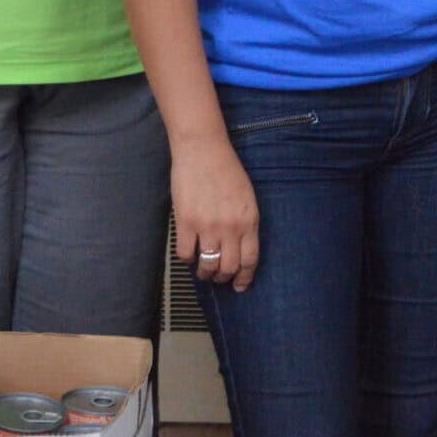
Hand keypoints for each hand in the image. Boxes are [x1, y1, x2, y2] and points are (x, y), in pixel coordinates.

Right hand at [173, 137, 259, 291]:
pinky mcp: (186, 222)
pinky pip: (186, 254)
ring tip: (203, 271)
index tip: (239, 286)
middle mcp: (231, 226)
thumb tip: (239, 248)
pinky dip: (188, 259)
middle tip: (218, 278)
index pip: (250, 259)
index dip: (244, 277)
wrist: (203, 151)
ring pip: (207, 265)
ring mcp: (208, 226)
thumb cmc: (226, 170)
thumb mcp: (247, 197)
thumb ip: (245, 222)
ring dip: (205, 274)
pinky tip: (190, 253)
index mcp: (249, 219)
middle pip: (229, 267)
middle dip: (223, 278)